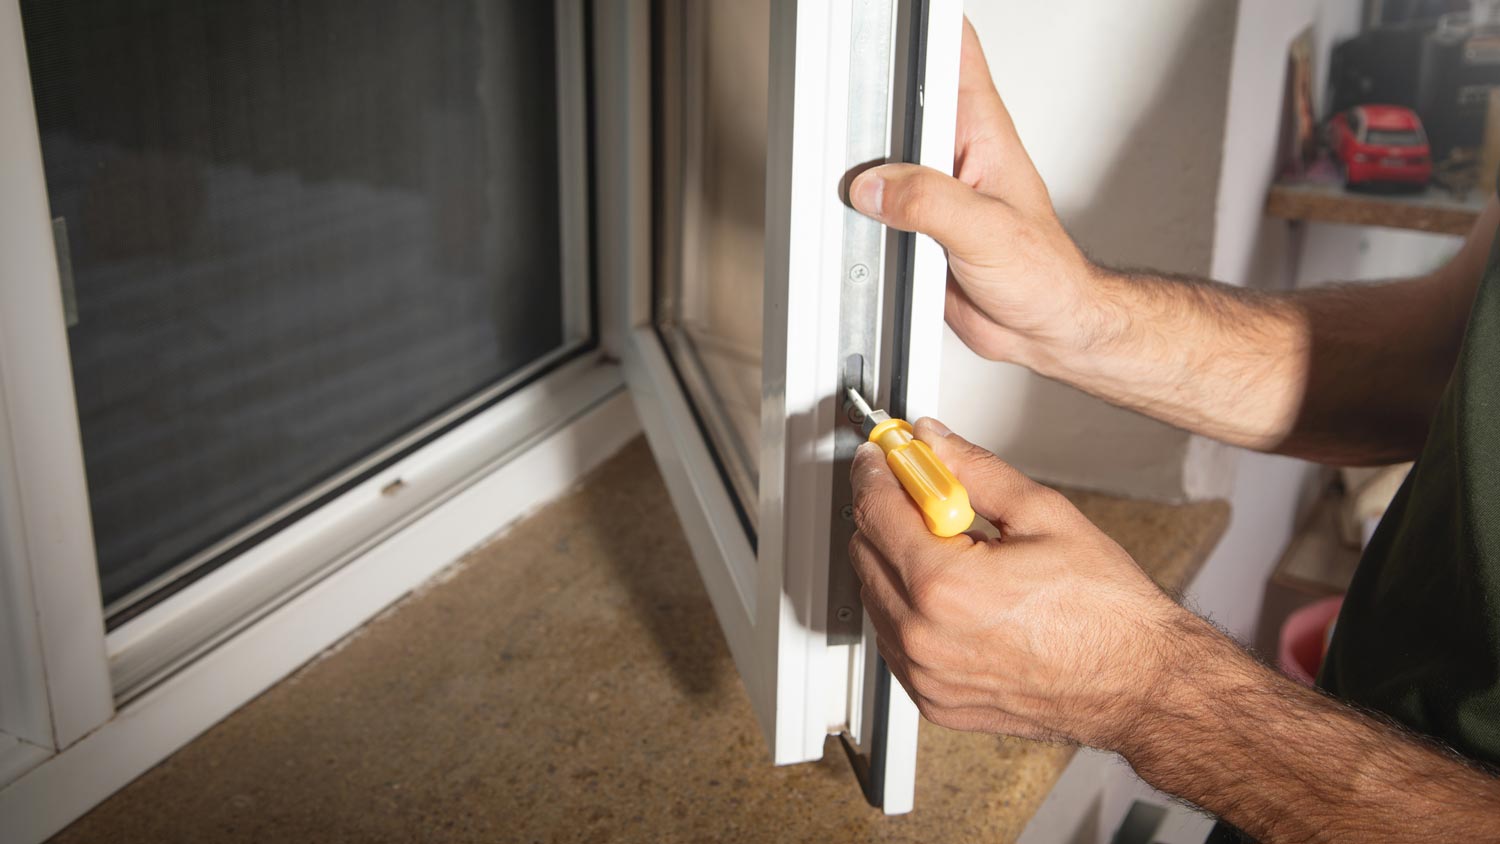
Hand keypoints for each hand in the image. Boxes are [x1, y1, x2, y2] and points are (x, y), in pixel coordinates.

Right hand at [848, 20, 1102, 366]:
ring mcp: (933, 189)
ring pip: (881, 155)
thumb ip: (928, 202)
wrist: (1044, 327)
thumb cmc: (1044, 274)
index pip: (954, 51)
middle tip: (846, 118)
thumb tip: (876, 186)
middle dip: (870, 102)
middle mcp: (956, 154)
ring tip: (850, 181)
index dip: (921, 26)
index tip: (887, 20)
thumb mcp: (986, 231)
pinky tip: (859, 220)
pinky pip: (875, 205)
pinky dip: (860, 210)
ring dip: (862, 167)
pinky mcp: (916, 226)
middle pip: (901, 101)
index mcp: (983, 134)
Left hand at [848, 417, 1195, 748]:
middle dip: (889, 514)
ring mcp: (926, 674)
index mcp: (946, 586)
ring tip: (957, 554)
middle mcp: (925, 636)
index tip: (882, 457)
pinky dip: (909, 609)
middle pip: (865, 550)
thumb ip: (975, 470)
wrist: (1138, 682)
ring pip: (873, 595)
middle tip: (928, 498)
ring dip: (897, 562)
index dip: (877, 471)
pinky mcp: (933, 699)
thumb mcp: (1043, 515)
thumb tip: (933, 440)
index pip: (875, 510)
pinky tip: (955, 597)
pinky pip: (894, 639)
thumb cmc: (1106, 611)